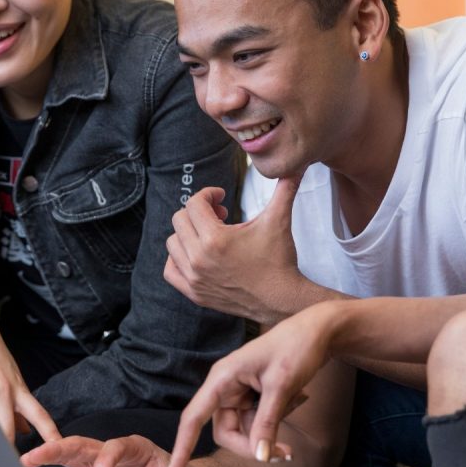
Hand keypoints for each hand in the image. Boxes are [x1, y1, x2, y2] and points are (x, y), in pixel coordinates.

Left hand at [165, 175, 306, 324]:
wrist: (282, 300)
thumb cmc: (279, 260)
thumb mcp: (279, 220)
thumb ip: (285, 189)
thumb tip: (295, 166)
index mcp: (215, 239)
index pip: (194, 203)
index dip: (208, 195)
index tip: (222, 197)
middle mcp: (199, 259)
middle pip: (180, 220)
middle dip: (198, 212)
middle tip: (219, 215)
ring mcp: (194, 278)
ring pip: (172, 243)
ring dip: (187, 234)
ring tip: (209, 234)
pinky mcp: (194, 293)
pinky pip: (170, 271)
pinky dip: (178, 259)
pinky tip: (196, 254)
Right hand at [168, 299, 339, 466]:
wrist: (316, 332)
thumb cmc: (295, 348)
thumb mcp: (282, 385)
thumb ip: (267, 423)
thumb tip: (260, 457)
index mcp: (222, 378)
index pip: (193, 418)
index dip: (182, 446)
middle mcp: (225, 387)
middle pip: (225, 432)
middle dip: (253, 445)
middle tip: (285, 453)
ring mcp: (239, 393)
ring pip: (244, 431)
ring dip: (270, 432)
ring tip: (297, 403)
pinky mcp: (253, 397)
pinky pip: (258, 422)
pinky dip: (277, 420)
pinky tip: (297, 397)